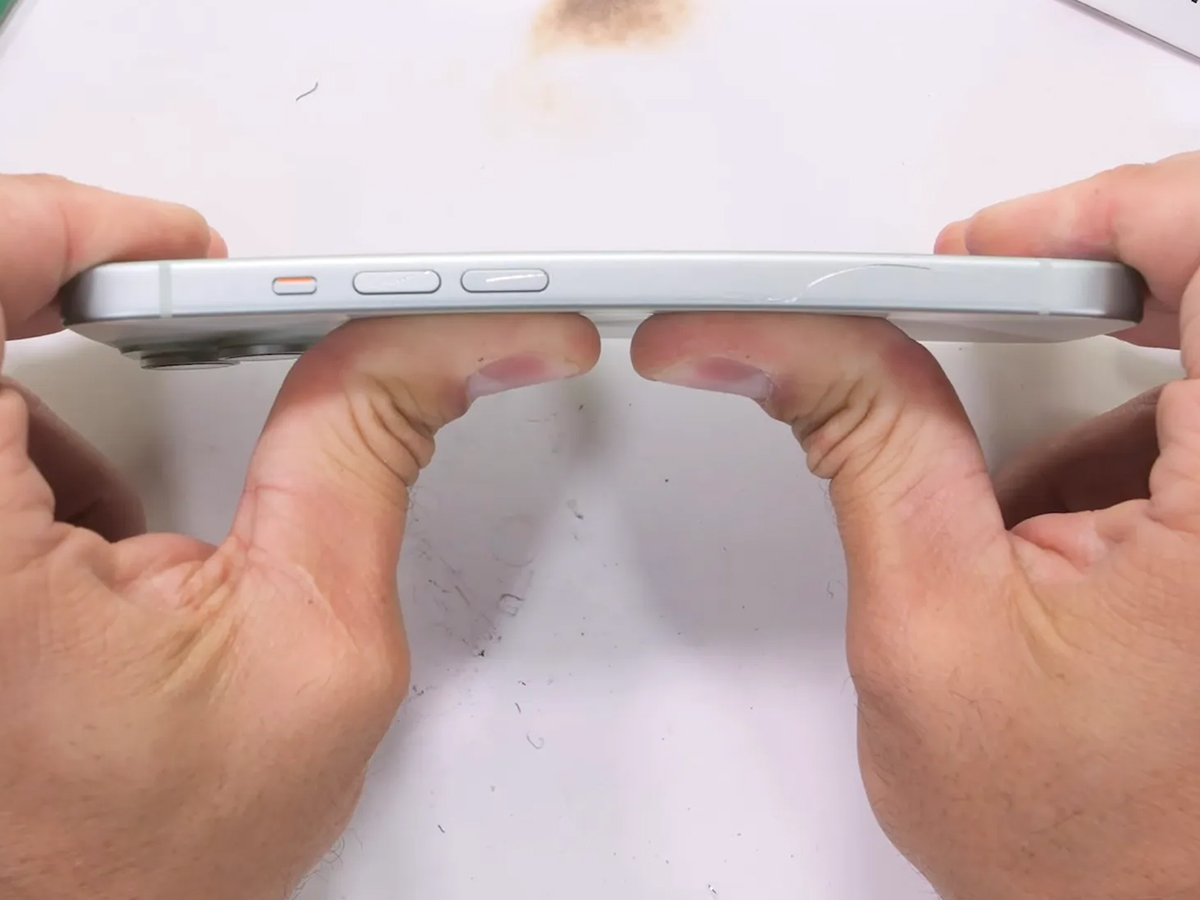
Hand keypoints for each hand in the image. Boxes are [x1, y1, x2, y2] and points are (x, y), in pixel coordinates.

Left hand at [0, 174, 599, 899]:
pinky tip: (79, 541)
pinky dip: (21, 452)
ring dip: (50, 404)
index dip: (74, 227)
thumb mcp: (310, 650)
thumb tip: (431, 351)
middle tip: (173, 319)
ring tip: (127, 511)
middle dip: (71, 299)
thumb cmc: (139, 868)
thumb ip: (363, 460)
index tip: (179, 253)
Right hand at [632, 151, 1199, 898]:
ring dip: (1111, 383)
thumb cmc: (1080, 846)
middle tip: (995, 322)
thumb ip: (866, 445)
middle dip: (1094, 283)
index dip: (1098, 211)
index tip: (987, 251)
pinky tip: (1084, 527)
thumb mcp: (929, 627)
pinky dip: (1144, 432)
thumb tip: (782, 338)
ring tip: (1035, 497)